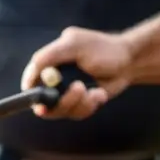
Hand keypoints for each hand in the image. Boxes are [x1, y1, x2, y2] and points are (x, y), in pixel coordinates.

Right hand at [20, 26, 134, 119]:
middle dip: (63, 100)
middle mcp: (53, 80)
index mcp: (48, 63)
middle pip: (43, 102)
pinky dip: (89, 105)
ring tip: (95, 91)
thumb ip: (50, 55)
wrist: (128, 62)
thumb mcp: (74, 45)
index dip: (33, 92)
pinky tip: (100, 94)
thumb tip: (32, 70)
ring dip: (80, 103)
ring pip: (60, 111)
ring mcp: (65, 93)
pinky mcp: (78, 104)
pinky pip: (75, 114)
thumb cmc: (103, 48)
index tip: (42, 99)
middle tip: (80, 88)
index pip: (31, 80)